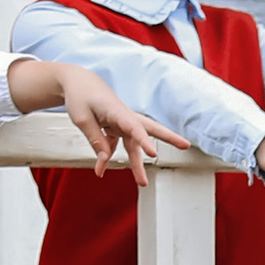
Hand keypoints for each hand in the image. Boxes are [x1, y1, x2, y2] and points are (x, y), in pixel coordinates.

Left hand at [57, 65, 188, 182]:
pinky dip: (107, 157)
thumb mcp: (82, 118)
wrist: (79, 82)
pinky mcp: (116, 127)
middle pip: (150, 129)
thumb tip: (104, 159)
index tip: (153, 154)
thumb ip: (95, 139)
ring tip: (142, 182)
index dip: (145, 141)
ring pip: (134, 144)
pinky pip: (115, 145)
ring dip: (137, 163)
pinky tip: (101, 169)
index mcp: (117, 111)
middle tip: (186, 146)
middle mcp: (124, 117)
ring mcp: (122, 122)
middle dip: (169, 138)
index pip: (135, 128)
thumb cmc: (80, 96)